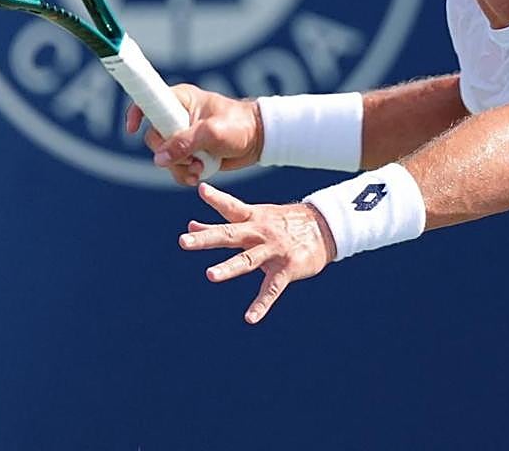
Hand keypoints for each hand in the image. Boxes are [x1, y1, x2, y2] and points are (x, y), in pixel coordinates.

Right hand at [126, 84, 263, 185]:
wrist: (259, 141)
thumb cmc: (239, 126)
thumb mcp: (211, 133)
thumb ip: (184, 143)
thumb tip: (159, 159)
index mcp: (181, 99)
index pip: (148, 100)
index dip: (136, 113)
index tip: (131, 129)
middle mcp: (178, 116)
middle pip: (154, 138)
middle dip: (168, 154)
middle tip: (188, 161)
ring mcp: (183, 135)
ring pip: (164, 156)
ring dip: (178, 168)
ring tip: (198, 171)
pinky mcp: (189, 152)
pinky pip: (175, 167)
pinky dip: (185, 174)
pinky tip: (200, 175)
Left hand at [180, 183, 336, 323]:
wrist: (325, 228)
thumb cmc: (282, 223)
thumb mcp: (254, 219)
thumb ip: (222, 225)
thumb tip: (190, 226)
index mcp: (252, 218)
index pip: (232, 207)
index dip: (217, 199)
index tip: (202, 191)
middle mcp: (261, 232)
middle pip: (230, 235)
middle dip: (206, 238)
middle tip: (183, 241)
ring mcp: (274, 250)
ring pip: (247, 260)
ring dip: (228, 268)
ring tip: (210, 275)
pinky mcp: (287, 268)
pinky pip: (272, 289)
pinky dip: (261, 304)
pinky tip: (250, 318)